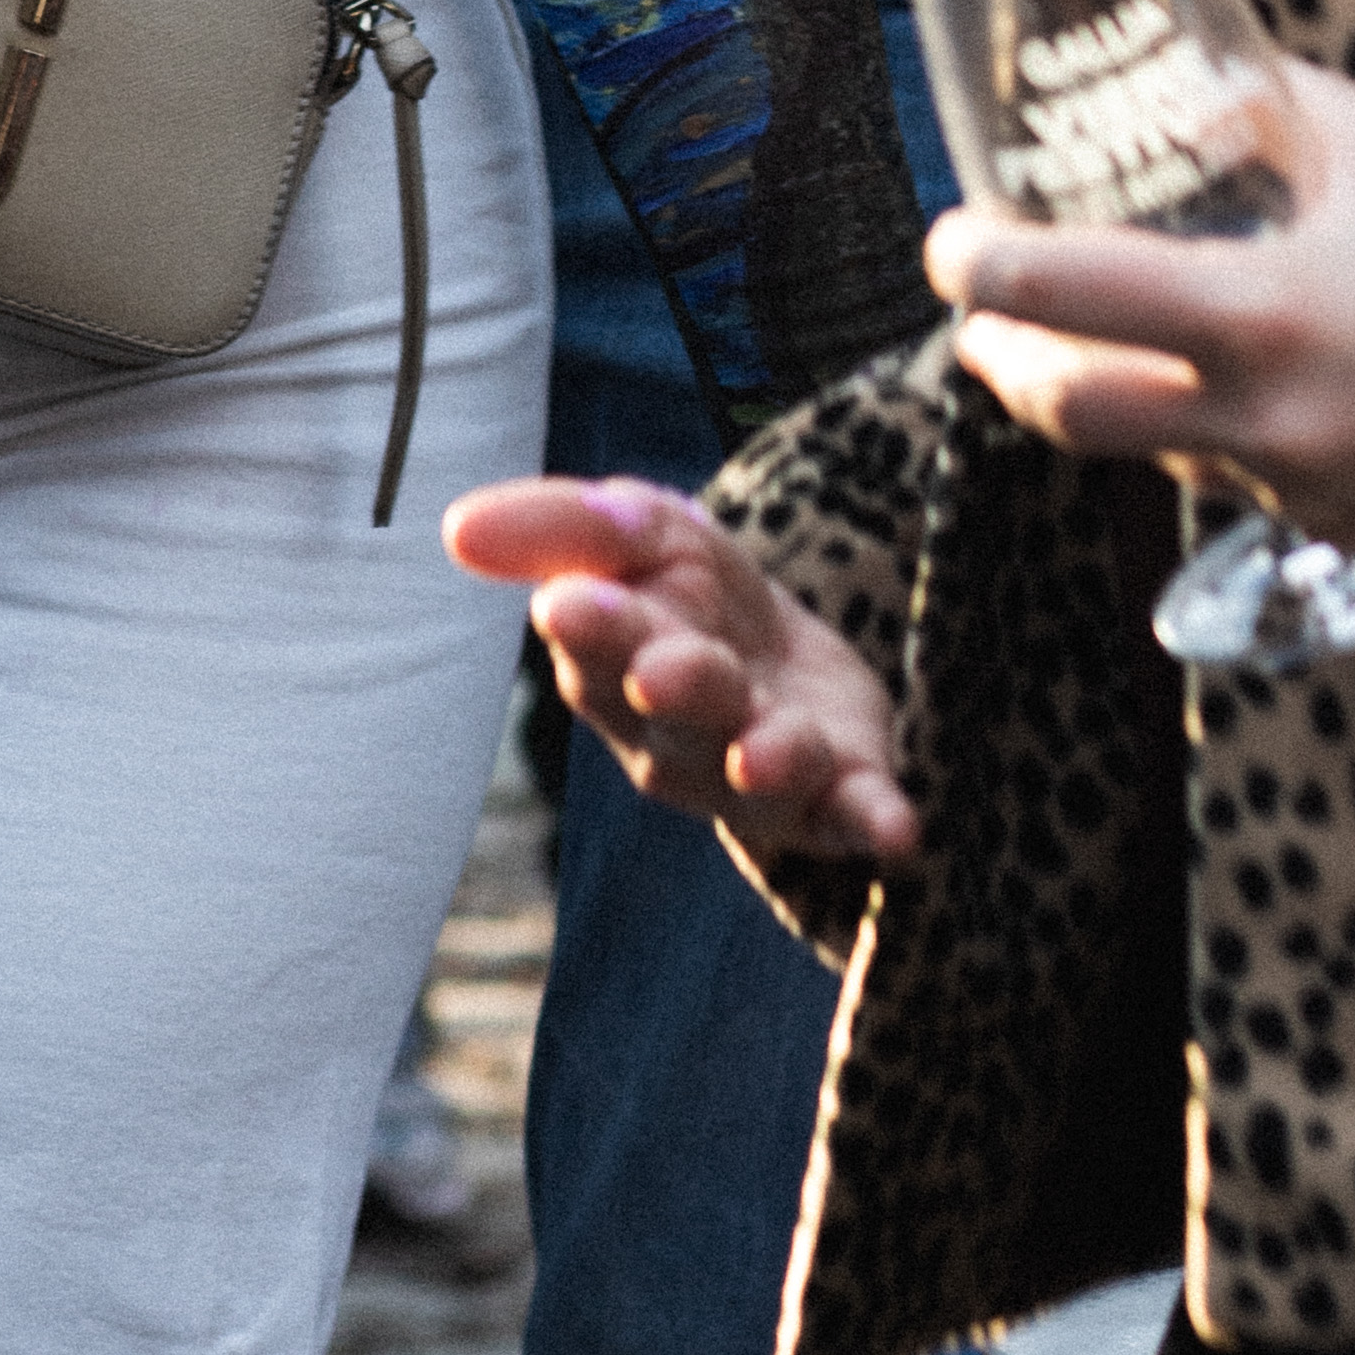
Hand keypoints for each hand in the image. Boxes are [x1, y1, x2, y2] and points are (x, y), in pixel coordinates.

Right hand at [442, 474, 920, 868]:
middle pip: (674, 719)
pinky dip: (873, 823)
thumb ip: (559, 525)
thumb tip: (456, 527)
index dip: (591, 629)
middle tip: (668, 664)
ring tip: (771, 752)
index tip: (575, 605)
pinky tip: (897, 829)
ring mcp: (760, 772)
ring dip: (766, 765)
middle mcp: (680, 733)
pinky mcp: (844, 793)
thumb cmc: (684, 593)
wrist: (782, 649)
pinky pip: (855, 816)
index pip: (596, 647)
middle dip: (677, 688)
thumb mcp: (635, 528)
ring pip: (759, 778)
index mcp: (617, 660)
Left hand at [925, 62, 1354, 539]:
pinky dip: (1213, 438)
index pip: (1055, 299)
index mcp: (1261, 313)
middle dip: (1000, 363)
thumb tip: (1170, 86)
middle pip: (1062, 414)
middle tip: (979, 320)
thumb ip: (1254, 115)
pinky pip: (1240, 488)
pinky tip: (1236, 389)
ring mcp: (1310, 492)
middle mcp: (1271, 422)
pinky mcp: (1351, 533)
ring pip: (1154, 453)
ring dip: (1109, 399)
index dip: (972, 269)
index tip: (945, 244)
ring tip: (1094, 338)